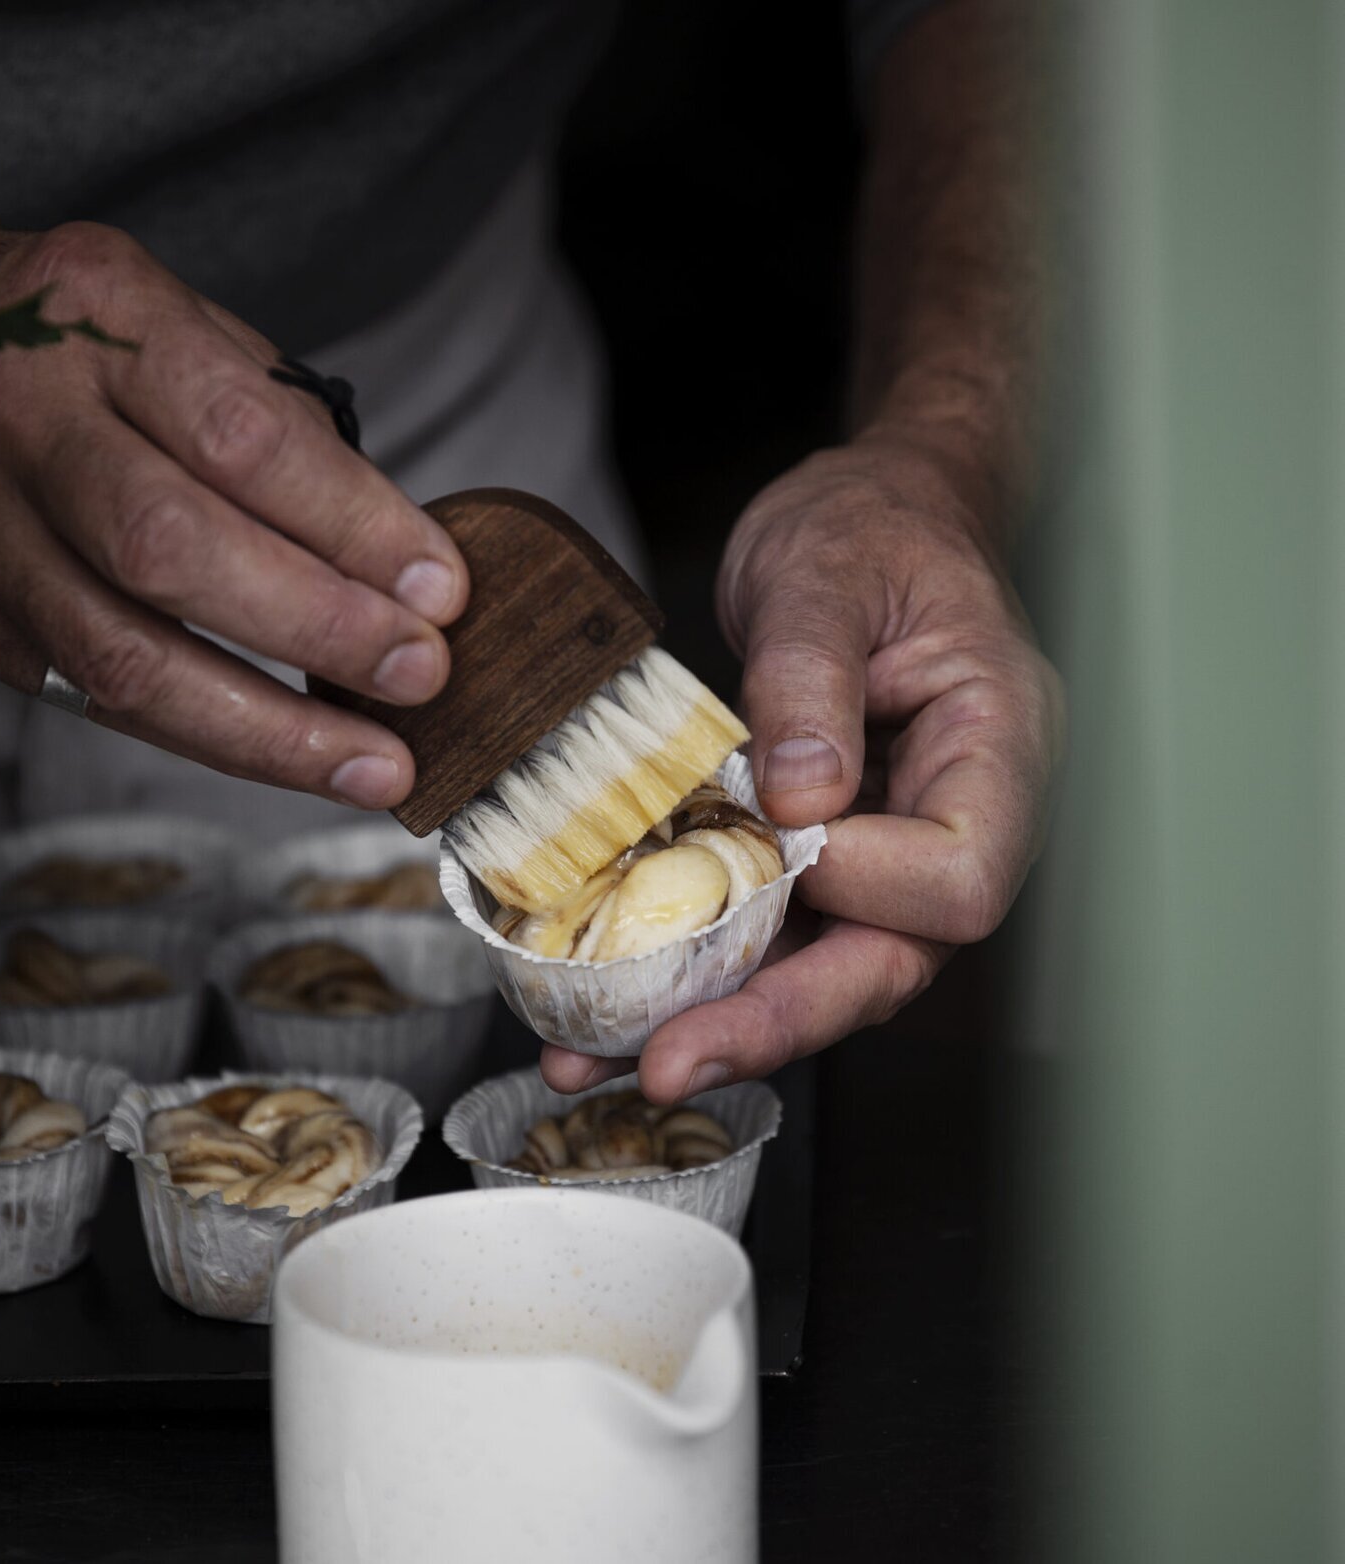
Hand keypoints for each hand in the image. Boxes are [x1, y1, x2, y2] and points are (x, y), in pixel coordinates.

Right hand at [0, 219, 468, 807]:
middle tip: (419, 675)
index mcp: (90, 314)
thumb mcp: (168, 316)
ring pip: (120, 658)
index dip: (351, 524)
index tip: (439, 588)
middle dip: (317, 630)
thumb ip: (269, 416)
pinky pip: (85, 694)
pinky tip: (281, 755)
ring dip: (267, 731)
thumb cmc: (61, 335)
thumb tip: (392, 550)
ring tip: (373, 765)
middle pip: (173, 550)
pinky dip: (198, 734)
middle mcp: (15, 419)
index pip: (239, 436)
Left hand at [541, 431, 1062, 1101]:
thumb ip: (809, 680)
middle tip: (666, 1063)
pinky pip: (773, 936)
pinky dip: (695, 974)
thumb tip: (799, 803)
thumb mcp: (825, 574)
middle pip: (888, 962)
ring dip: (713, 1020)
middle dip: (775, 1018)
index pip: (958, 877)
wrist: (866, 522)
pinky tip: (612, 1008)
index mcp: (997, 748)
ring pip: (821, 971)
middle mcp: (957, 822)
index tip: (778, 838)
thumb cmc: (872, 529)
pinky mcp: (830, 862)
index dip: (865, 881)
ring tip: (600, 1056)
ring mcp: (892, 851)